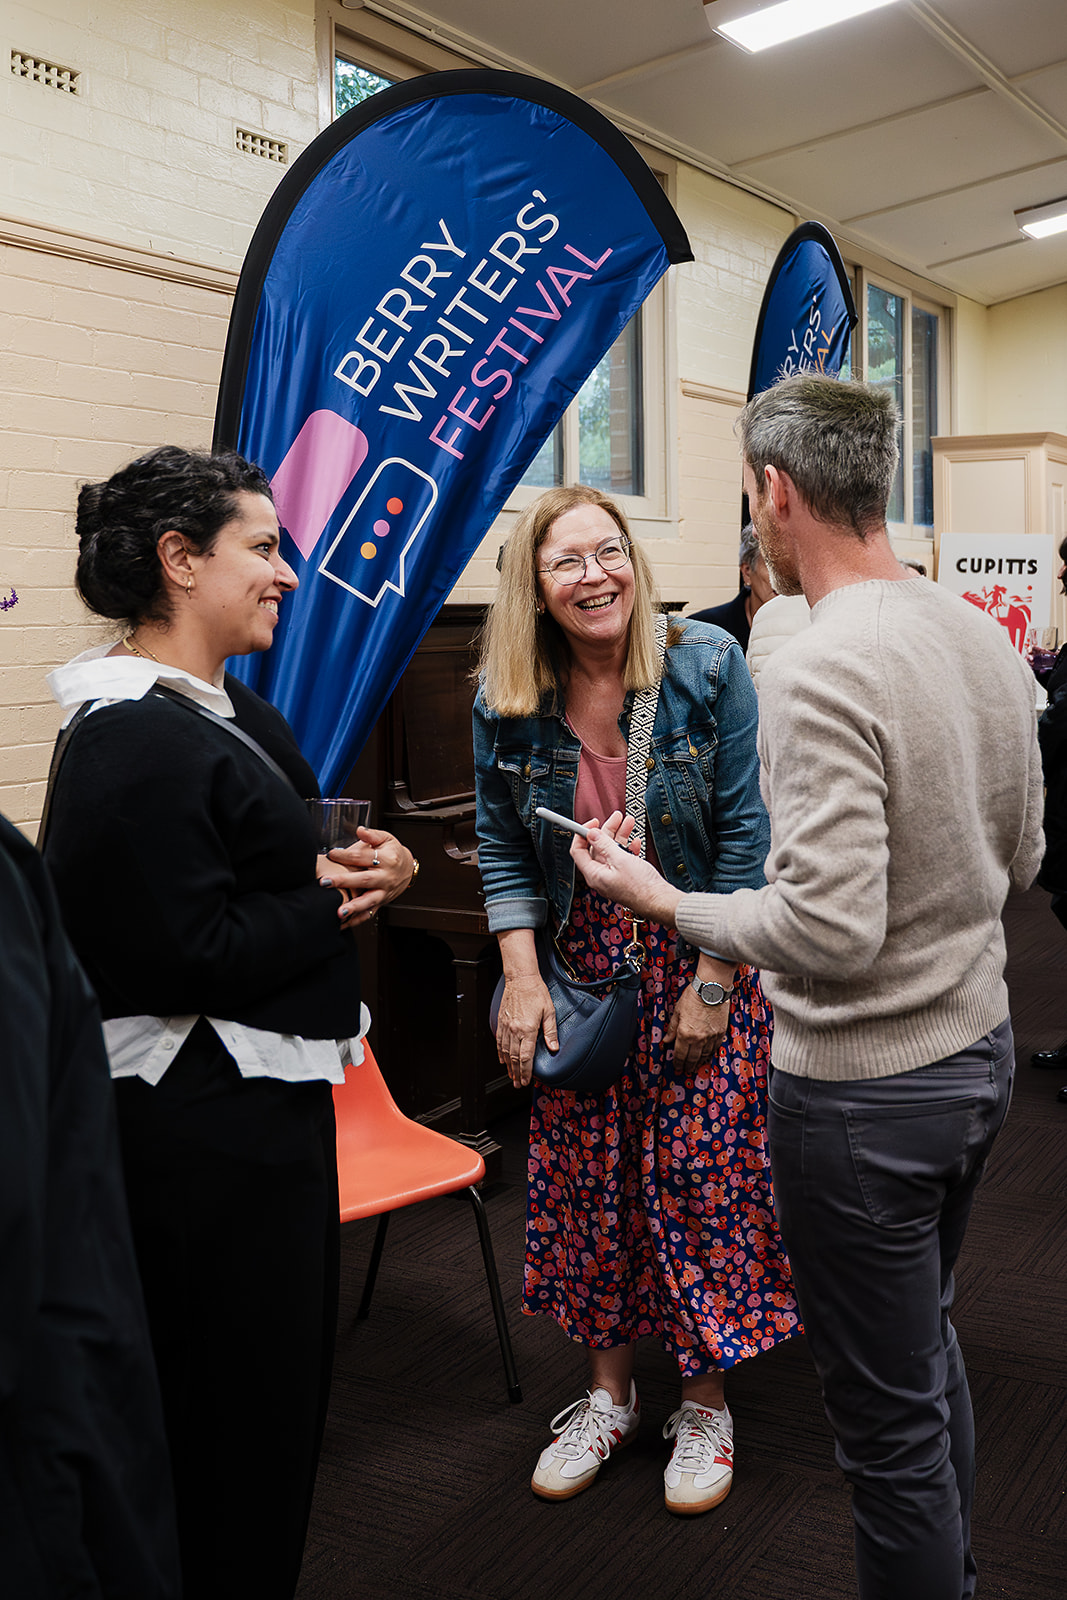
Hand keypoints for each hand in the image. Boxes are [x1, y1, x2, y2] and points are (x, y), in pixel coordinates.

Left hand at [318, 827, 414, 926]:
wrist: (408, 869)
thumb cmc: (394, 853)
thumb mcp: (387, 838)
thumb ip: (372, 835)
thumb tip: (360, 830)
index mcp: (386, 859)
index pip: (363, 857)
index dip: (346, 855)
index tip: (331, 854)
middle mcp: (385, 877)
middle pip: (364, 879)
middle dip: (344, 882)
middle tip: (325, 883)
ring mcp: (383, 892)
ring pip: (369, 900)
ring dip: (353, 907)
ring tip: (339, 912)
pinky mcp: (381, 902)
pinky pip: (369, 913)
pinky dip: (356, 919)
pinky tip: (343, 923)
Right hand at [496, 974, 557, 1087]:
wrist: (520, 978)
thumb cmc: (536, 992)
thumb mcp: (549, 1011)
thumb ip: (551, 1032)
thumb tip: (554, 1048)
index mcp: (528, 1029)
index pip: (525, 1056)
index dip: (526, 1071)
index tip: (527, 1080)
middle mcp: (515, 1029)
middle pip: (514, 1057)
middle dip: (516, 1073)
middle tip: (518, 1084)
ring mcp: (506, 1026)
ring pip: (505, 1052)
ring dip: (508, 1066)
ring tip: (511, 1076)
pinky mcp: (501, 1021)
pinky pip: (499, 1042)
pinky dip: (501, 1053)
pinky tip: (503, 1060)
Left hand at [571, 811, 682, 925]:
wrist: (659, 901)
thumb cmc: (640, 886)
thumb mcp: (620, 859)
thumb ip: (604, 844)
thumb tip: (591, 834)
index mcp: (594, 874)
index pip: (578, 850)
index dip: (582, 834)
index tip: (593, 823)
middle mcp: (601, 876)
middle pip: (597, 847)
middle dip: (607, 830)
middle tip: (616, 817)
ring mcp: (613, 876)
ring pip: (612, 851)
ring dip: (620, 835)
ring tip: (629, 822)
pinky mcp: (625, 877)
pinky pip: (622, 858)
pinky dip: (627, 848)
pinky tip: (635, 842)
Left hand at [665, 981, 728, 1072]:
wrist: (712, 989)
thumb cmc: (693, 997)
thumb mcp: (677, 1012)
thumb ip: (672, 1029)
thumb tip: (666, 1041)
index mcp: (685, 1034)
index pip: (680, 1054)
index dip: (678, 1063)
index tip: (677, 1067)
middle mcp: (698, 1038)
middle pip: (693, 1058)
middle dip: (688, 1066)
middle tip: (686, 1070)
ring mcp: (711, 1037)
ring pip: (705, 1055)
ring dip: (699, 1062)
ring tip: (695, 1065)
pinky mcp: (720, 1033)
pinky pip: (715, 1048)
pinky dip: (710, 1054)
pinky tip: (707, 1055)